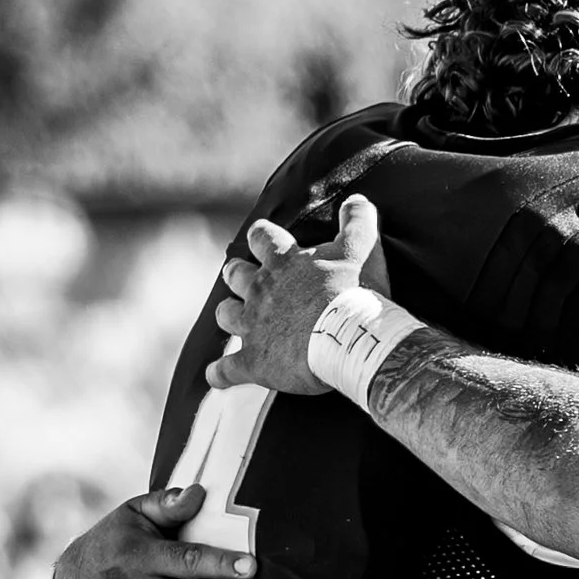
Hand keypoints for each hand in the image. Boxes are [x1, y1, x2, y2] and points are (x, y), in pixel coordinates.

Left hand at [211, 194, 387, 397]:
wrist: (351, 339)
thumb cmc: (356, 293)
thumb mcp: (362, 248)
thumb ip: (357, 221)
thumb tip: (358, 201)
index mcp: (283, 261)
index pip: (262, 237)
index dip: (262, 238)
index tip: (265, 241)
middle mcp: (260, 290)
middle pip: (235, 275)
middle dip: (237, 275)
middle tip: (243, 279)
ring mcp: (253, 326)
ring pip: (225, 315)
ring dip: (229, 316)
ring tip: (235, 321)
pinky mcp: (254, 362)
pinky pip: (227, 369)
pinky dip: (220, 373)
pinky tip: (216, 377)